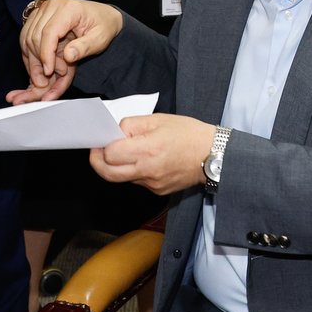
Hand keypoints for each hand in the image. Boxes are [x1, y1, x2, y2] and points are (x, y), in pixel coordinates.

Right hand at [9, 0, 122, 103]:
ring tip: (44, 74)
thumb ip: (84, 47)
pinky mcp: (37, 17)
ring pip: (26, 37)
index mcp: (68, 8)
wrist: (103, 15)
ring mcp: (42, 10)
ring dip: (32, 59)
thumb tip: (68, 56)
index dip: (46, 54)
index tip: (48, 72)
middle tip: (48, 77)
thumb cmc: (103, 26)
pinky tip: (38, 66)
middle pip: (34, 35)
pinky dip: (29, 53)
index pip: (49, 32)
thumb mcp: (100, 39)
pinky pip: (26, 37)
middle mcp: (52, 6)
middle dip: (38, 60)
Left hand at [89, 114, 216, 194]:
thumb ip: (132, 125)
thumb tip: (114, 133)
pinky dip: (133, 171)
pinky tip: (143, 159)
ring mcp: (153, 184)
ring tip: (124, 151)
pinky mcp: (158, 191)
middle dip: (97, 162)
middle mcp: (148, 170)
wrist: (214, 155)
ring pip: (122, 178)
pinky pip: (137, 181)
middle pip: (108, 174)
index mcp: (148, 149)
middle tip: (97, 151)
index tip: (101, 139)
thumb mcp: (158, 120)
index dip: (101, 146)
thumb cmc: (189, 134)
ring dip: (116, 166)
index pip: (110, 155)